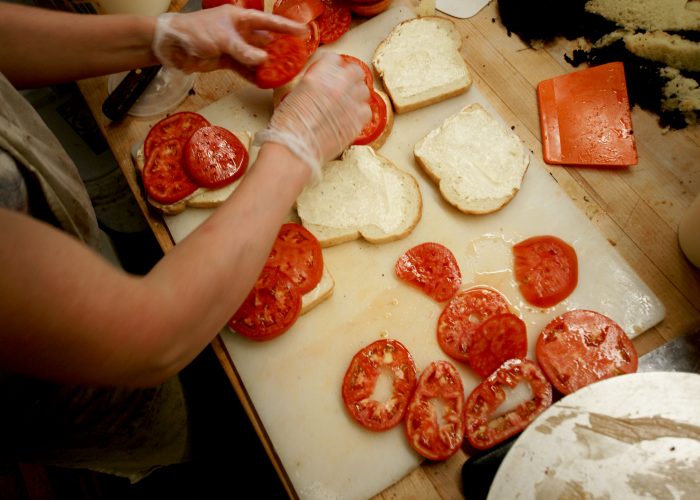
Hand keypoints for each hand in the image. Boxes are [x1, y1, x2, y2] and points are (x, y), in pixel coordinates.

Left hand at [152, 5, 306, 73]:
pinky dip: (253, 76)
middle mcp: (239, 32)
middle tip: (297, 58)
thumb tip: (264, 60)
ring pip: (256, 57)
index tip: (303, 32)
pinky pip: (244, 69)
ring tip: (284, 74)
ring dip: (268, 66)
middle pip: (264, 41)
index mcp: (239, 18)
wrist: (172, 46)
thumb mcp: (222, 40)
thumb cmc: (195, 32)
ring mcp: (233, 47)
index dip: (285, 27)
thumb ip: (244, 51)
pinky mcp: (226, 61)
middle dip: (280, 50)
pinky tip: (264, 82)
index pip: (268, 22)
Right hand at [254, 53, 371, 183]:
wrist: (295, 149)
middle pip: (355, 70)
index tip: (331, 72)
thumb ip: (311, 85)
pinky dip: (360, 112)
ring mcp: (350, 103)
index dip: (332, 66)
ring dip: (356, 94)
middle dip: (350, 77)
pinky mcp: (357, 121)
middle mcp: (338, 85)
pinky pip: (367, 110)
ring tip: (348, 103)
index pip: (334, 59)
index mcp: (319, 75)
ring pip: (364, 89)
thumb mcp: (294, 95)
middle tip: (344, 86)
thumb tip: (319, 85)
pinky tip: (351, 116)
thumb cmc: (287, 126)